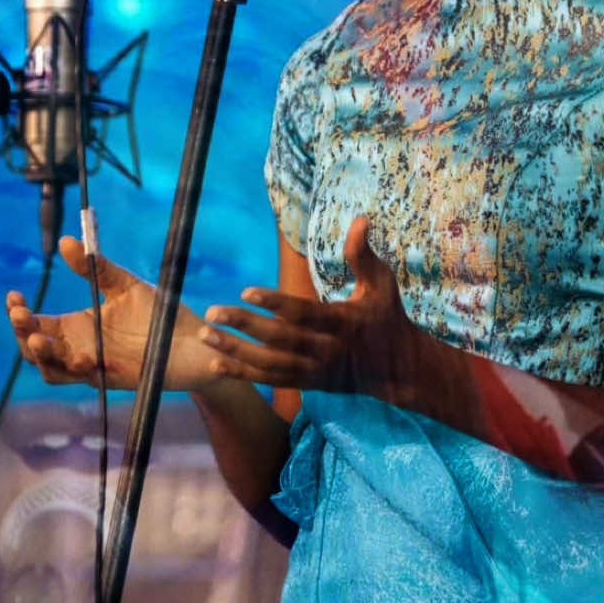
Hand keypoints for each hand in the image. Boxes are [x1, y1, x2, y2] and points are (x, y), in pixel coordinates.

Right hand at [6, 236, 218, 391]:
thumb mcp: (126, 285)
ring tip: (39, 339)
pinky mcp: (112, 379)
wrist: (194, 340)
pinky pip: (85, 379)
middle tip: (22, 316)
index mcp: (77, 326)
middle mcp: (79, 347)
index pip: (37, 323)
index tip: (14, 296)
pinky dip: (77, 369)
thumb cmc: (160, 315)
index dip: (20, 313)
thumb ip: (96, 267)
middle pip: (35, 348)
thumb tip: (65, 242)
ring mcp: (93, 366)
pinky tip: (81, 356)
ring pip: (51, 369)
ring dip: (42, 356)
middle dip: (23, 333)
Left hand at [198, 215, 429, 403]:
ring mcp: (316, 371)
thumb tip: (360, 219)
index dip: (275, 303)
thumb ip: (363, 255)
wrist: (397, 368)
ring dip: (236, 352)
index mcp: (343, 323)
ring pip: (270, 364)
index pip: (305, 314)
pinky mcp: (308, 384)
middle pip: (280, 340)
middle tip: (213, 312)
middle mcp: (327, 351)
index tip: (246, 291)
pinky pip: (271, 380)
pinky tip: (216, 364)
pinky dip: (243, 374)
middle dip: (244, 326)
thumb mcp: (382, 284)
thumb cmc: (386, 317)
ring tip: (206, 336)